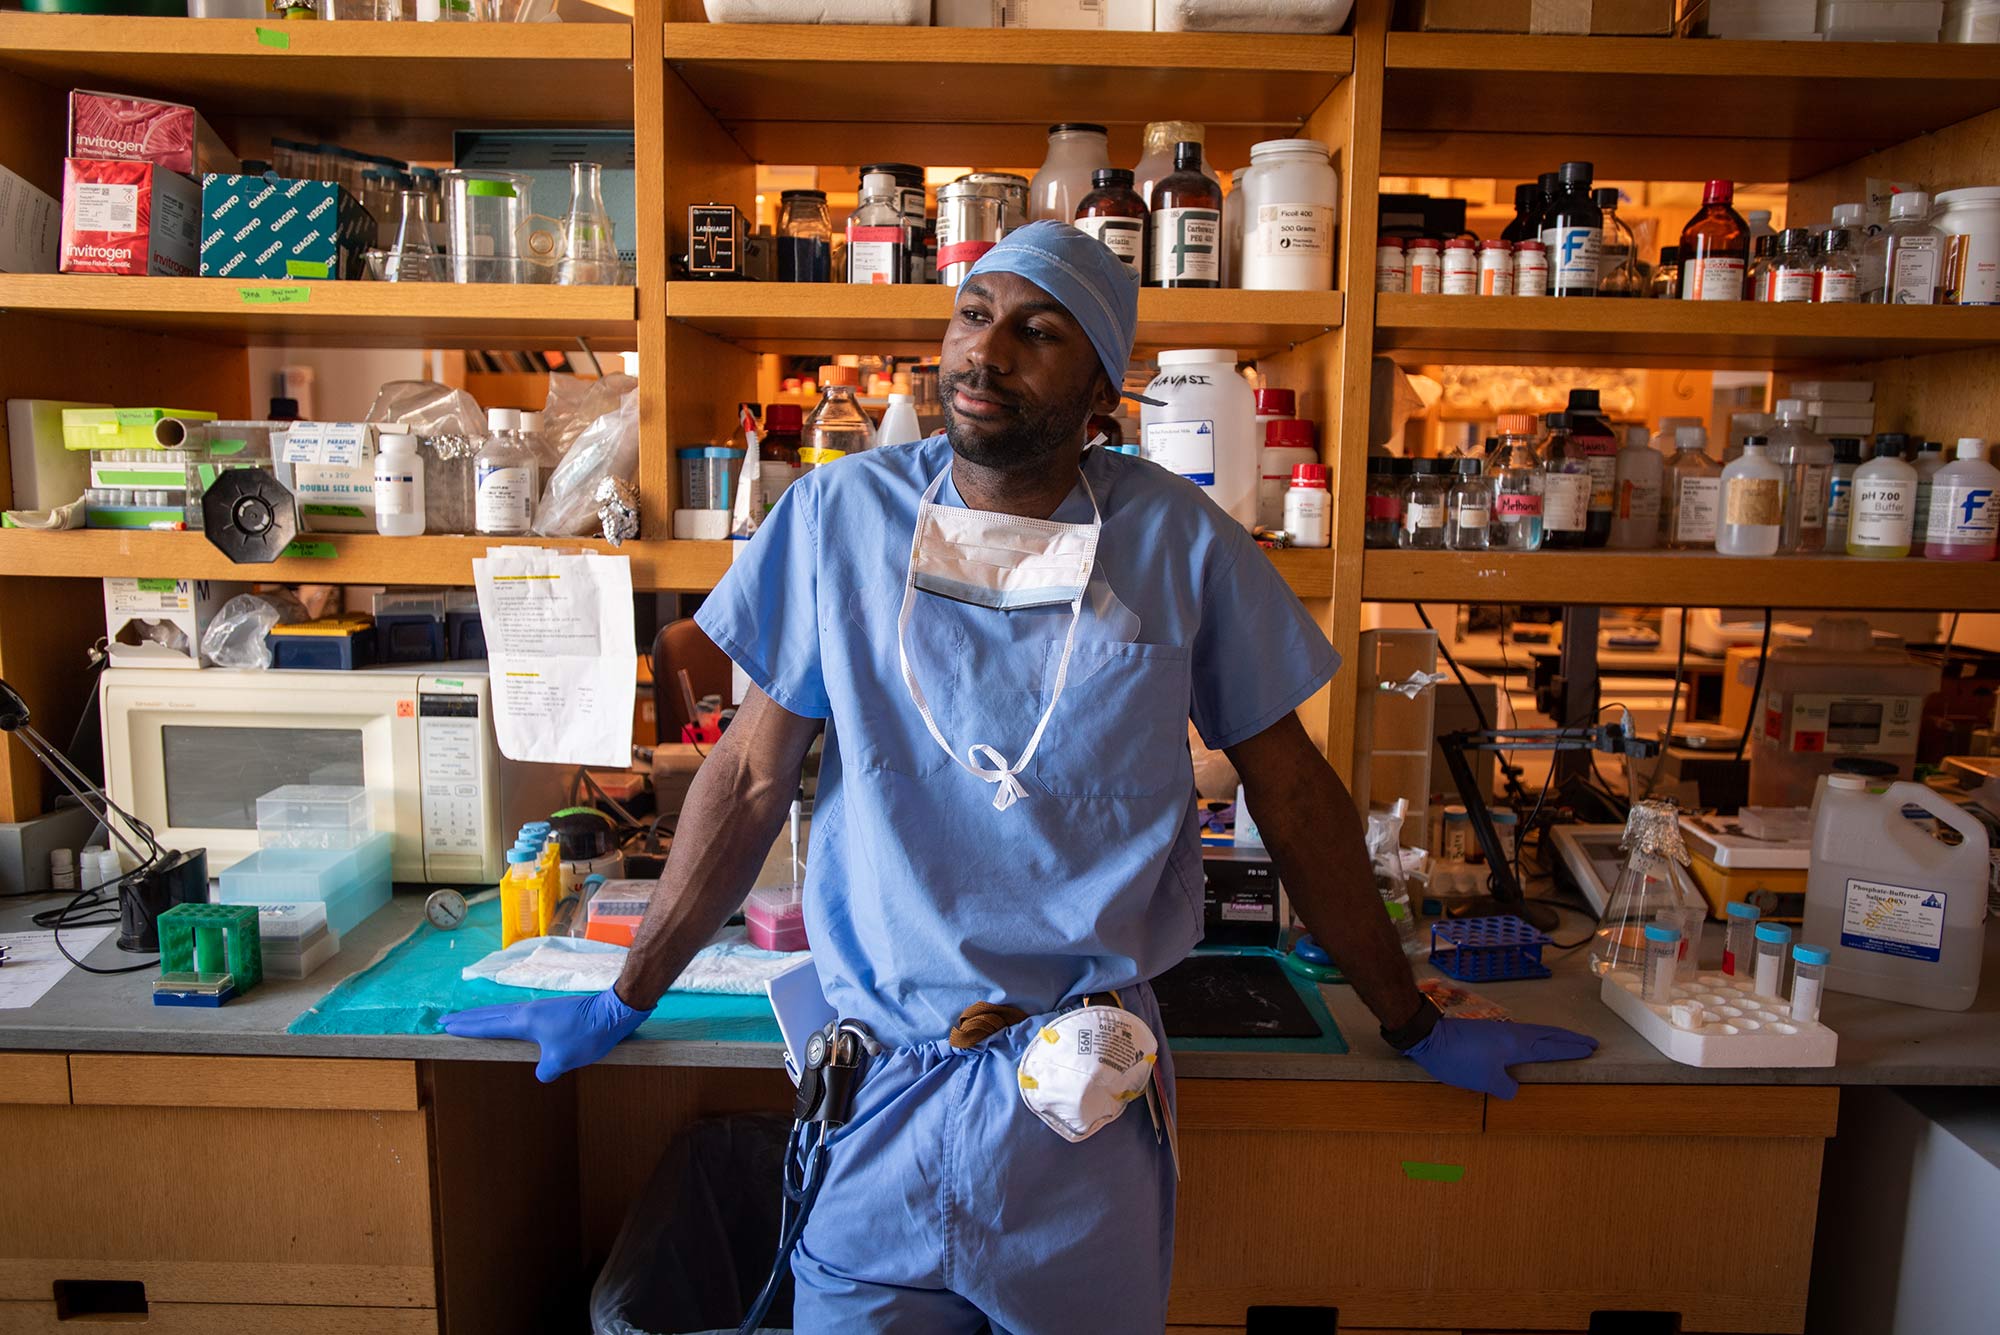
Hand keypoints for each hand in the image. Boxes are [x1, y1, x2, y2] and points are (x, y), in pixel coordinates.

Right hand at [440, 986, 651, 1082]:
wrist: (614, 1011)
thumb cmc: (587, 1035)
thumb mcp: (562, 1060)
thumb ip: (545, 1070)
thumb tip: (542, 1073)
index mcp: (525, 1021)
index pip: (488, 1025)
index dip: (467, 1027)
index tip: (446, 1026)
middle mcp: (528, 1011)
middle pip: (491, 1015)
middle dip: (468, 1019)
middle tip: (446, 1020)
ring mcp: (541, 1009)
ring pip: (505, 1013)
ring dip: (485, 1016)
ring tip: (469, 1019)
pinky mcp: (552, 1010)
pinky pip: (519, 1014)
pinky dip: (504, 1017)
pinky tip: (509, 1022)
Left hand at [1405, 1016, 1597, 1098]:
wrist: (1428, 1037)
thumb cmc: (1459, 1059)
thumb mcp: (1484, 1080)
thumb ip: (1505, 1086)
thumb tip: (1513, 1088)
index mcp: (1516, 1045)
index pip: (1550, 1048)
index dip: (1570, 1050)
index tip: (1589, 1049)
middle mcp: (1512, 1034)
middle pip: (1547, 1035)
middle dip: (1569, 1039)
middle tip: (1589, 1042)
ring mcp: (1499, 1031)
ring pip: (1534, 1033)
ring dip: (1552, 1037)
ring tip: (1565, 1041)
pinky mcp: (1486, 1032)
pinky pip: (1521, 1035)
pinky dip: (1535, 1038)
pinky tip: (1530, 1043)